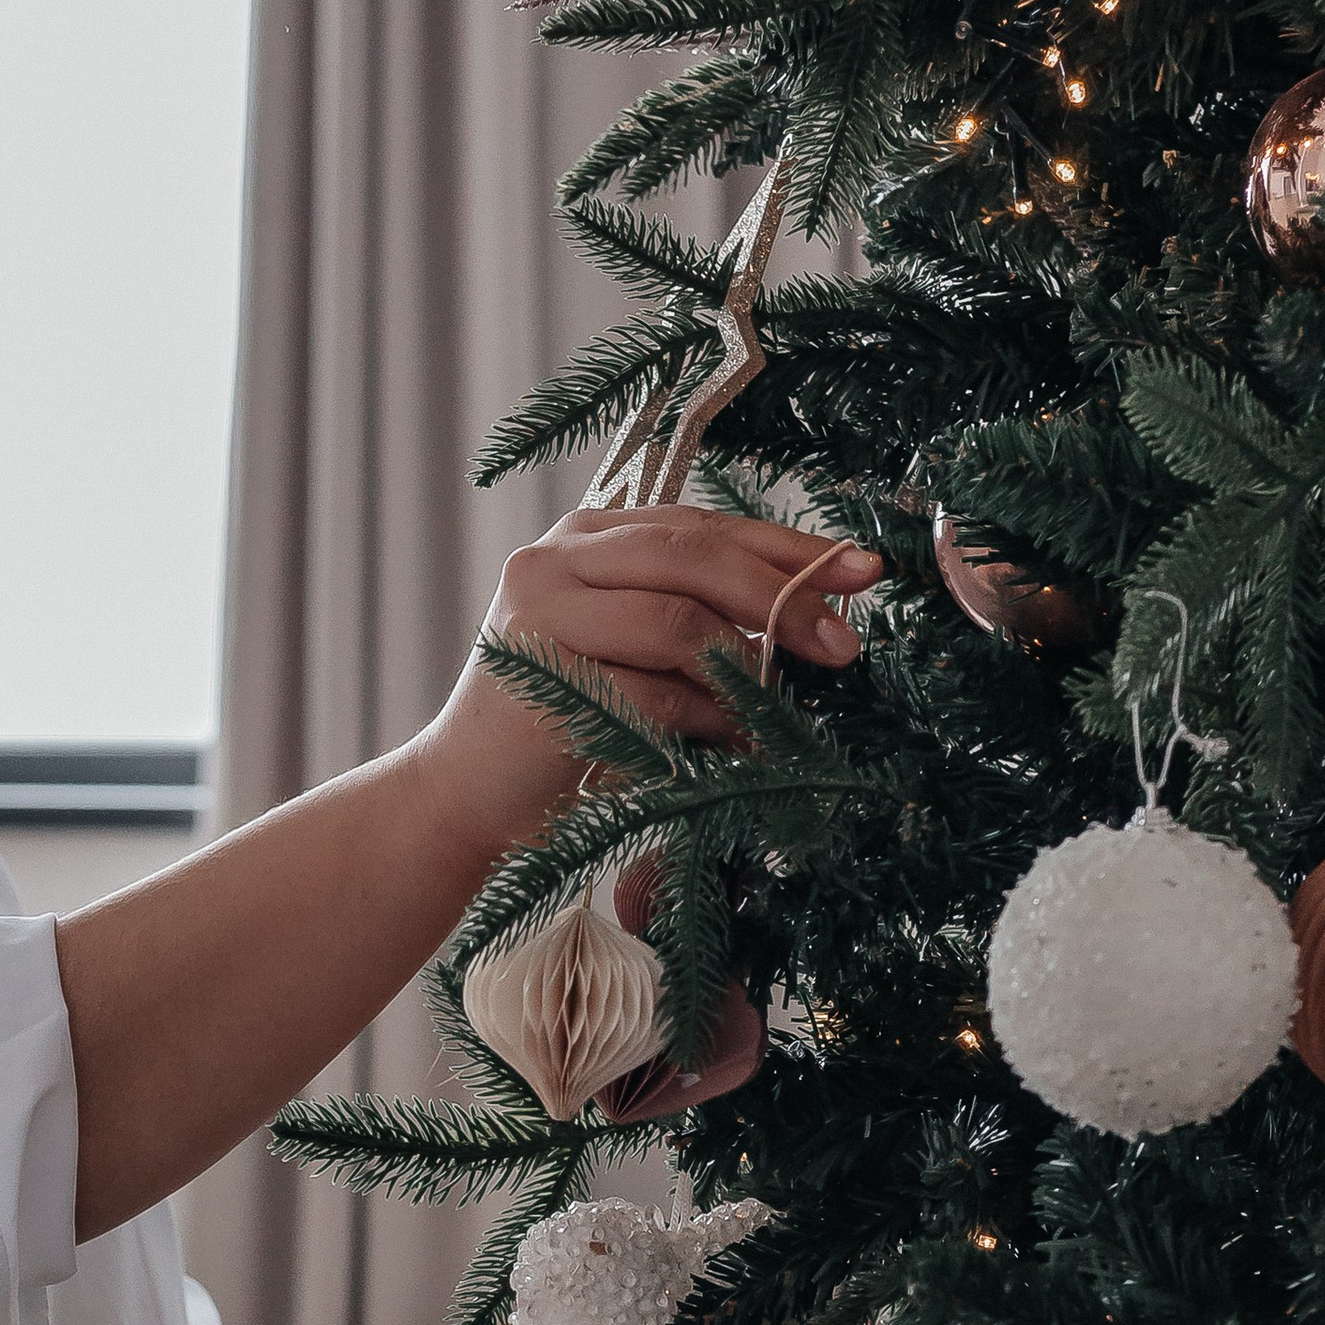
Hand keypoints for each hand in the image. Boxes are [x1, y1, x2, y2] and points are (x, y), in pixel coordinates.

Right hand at [420, 507, 881, 857]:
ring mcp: (540, 613)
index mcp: (584, 537)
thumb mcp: (630, 654)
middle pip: (693, 556)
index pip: (701, 525)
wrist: (462, 799)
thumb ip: (694, 616)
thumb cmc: (561, 728)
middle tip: (842, 642)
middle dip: (783, 596)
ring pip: (676, 621)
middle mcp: (556, 558)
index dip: (787, 547)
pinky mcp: (542, 678)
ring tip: (781, 706)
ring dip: (745, 668)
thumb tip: (813, 609)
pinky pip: (655, 693)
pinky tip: (738, 742)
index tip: (863, 572)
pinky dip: (708, 719)